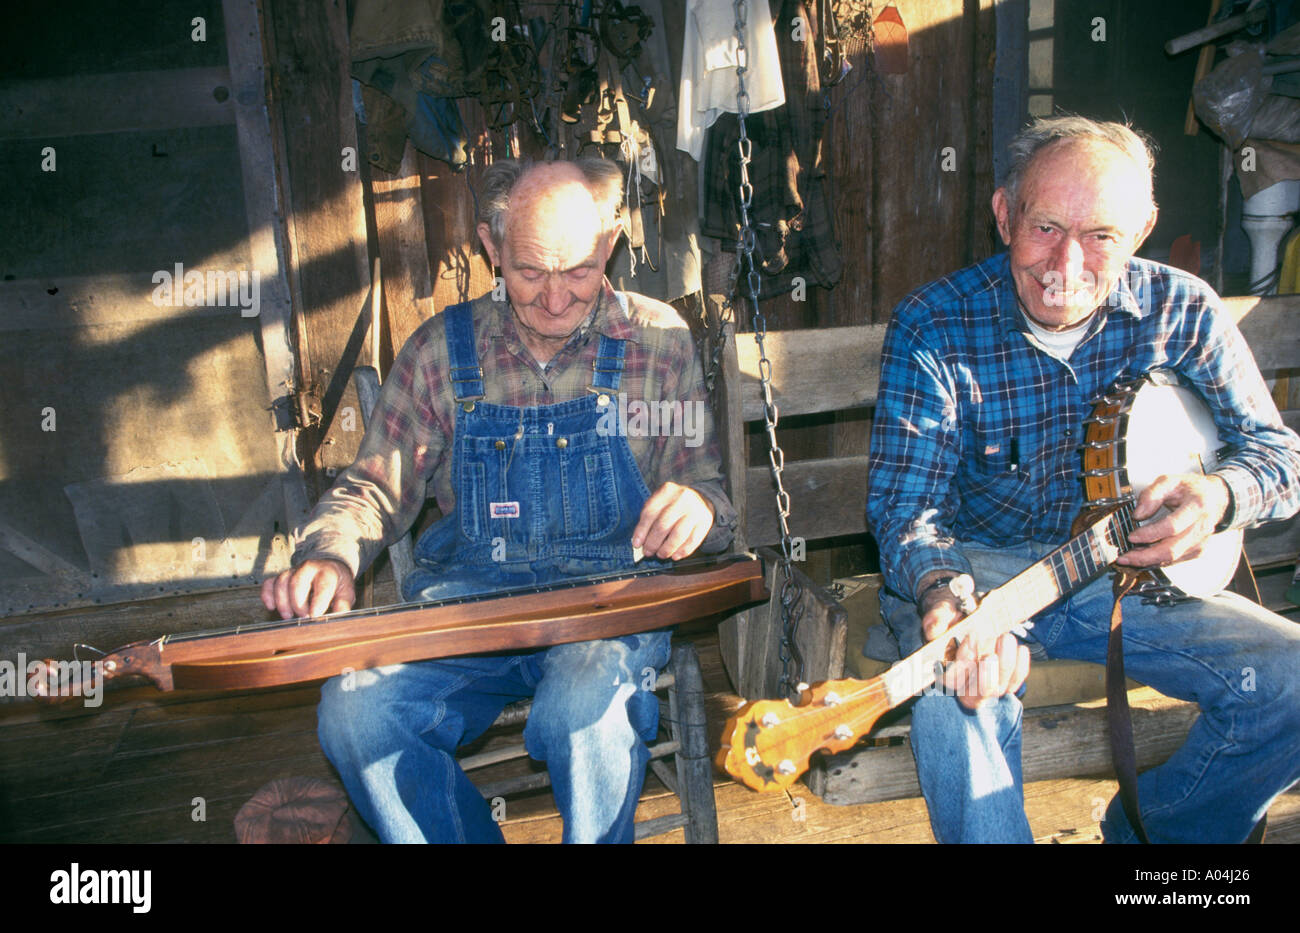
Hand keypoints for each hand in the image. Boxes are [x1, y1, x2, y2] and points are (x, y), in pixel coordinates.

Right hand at [260, 558, 355, 619]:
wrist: (329, 566)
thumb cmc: (337, 583)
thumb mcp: (346, 592)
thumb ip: (343, 604)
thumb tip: (338, 616)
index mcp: (327, 572)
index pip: (322, 585)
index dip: (318, 601)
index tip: (315, 615)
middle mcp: (308, 569)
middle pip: (297, 582)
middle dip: (297, 603)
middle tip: (303, 617)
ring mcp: (293, 571)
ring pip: (281, 582)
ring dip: (282, 601)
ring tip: (288, 616)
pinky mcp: (282, 577)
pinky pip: (269, 583)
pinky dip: (267, 595)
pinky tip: (271, 607)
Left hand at [632, 482, 714, 560]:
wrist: (701, 499)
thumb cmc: (674, 504)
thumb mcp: (661, 502)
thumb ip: (650, 518)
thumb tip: (639, 541)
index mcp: (667, 490)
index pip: (650, 512)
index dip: (641, 530)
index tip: (637, 544)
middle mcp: (682, 498)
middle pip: (663, 525)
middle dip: (653, 542)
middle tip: (648, 552)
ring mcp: (695, 510)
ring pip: (678, 534)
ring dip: (667, 549)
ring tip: (661, 555)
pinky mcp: (706, 521)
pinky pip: (692, 540)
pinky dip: (682, 551)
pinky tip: (675, 556)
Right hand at [919, 579, 1029, 710]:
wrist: (967, 612)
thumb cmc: (952, 615)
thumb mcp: (942, 610)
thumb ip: (936, 619)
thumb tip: (933, 631)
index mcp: (942, 670)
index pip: (951, 680)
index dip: (962, 662)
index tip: (971, 636)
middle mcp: (964, 685)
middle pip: (977, 694)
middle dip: (987, 676)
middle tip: (991, 655)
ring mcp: (986, 685)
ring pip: (998, 688)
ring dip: (1005, 665)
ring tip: (1006, 638)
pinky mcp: (1004, 681)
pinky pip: (1014, 682)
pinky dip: (1020, 668)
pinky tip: (1021, 649)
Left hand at [1115, 472, 1229, 569]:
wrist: (1214, 498)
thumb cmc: (1190, 489)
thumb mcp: (1170, 480)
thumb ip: (1151, 494)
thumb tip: (1138, 514)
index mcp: (1197, 506)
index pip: (1172, 526)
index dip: (1150, 534)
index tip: (1131, 536)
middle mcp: (1202, 527)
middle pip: (1172, 549)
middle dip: (1145, 556)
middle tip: (1124, 557)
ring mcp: (1201, 541)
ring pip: (1173, 558)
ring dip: (1148, 561)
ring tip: (1129, 558)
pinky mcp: (1198, 550)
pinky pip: (1175, 560)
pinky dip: (1157, 561)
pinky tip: (1142, 557)